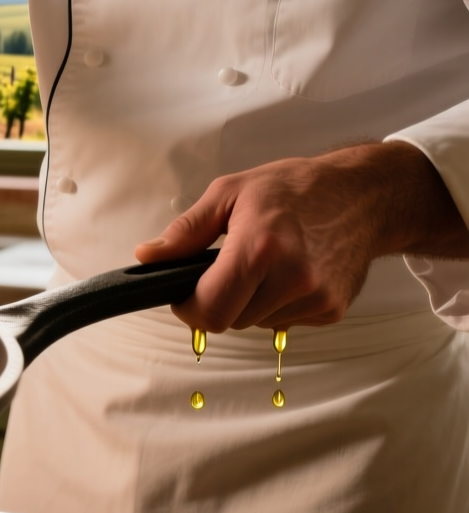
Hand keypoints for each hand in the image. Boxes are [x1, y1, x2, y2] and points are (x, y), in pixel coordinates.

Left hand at [134, 142, 468, 331]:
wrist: (363, 196)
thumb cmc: (296, 188)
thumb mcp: (229, 193)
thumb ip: (186, 231)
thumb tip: (148, 257)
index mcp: (260, 248)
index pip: (210, 310)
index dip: (188, 307)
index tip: (185, 292)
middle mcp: (293, 278)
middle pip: (229, 320)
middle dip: (218, 299)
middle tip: (229, 265)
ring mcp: (317, 298)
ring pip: (255, 323)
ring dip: (249, 301)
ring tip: (265, 262)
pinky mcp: (333, 310)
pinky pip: (284, 320)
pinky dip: (277, 303)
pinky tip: (289, 272)